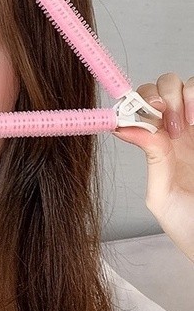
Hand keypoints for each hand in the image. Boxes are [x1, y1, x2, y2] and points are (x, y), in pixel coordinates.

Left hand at [112, 73, 193, 261]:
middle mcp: (182, 131)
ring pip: (189, 85)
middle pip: (166, 87)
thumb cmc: (190, 226)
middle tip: (166, 118)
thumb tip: (123, 126)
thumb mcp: (162, 196)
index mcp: (161, 145)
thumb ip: (149, 158)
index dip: (139, 101)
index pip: (143, 105)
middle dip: (161, 94)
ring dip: (184, 95)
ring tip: (186, 124)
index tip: (141, 112)